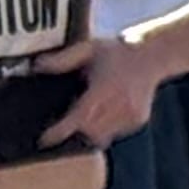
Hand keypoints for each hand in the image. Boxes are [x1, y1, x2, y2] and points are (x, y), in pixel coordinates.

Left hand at [37, 28, 165, 150]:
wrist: (151, 57)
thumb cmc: (115, 51)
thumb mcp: (88, 48)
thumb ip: (63, 59)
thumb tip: (36, 66)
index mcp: (104, 89)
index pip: (79, 117)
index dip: (59, 131)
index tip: (44, 140)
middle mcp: (119, 105)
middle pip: (88, 131)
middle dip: (75, 129)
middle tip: (69, 116)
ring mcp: (130, 116)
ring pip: (101, 136)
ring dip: (90, 130)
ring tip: (92, 109)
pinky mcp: (138, 121)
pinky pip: (115, 133)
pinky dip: (106, 127)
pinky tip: (108, 108)